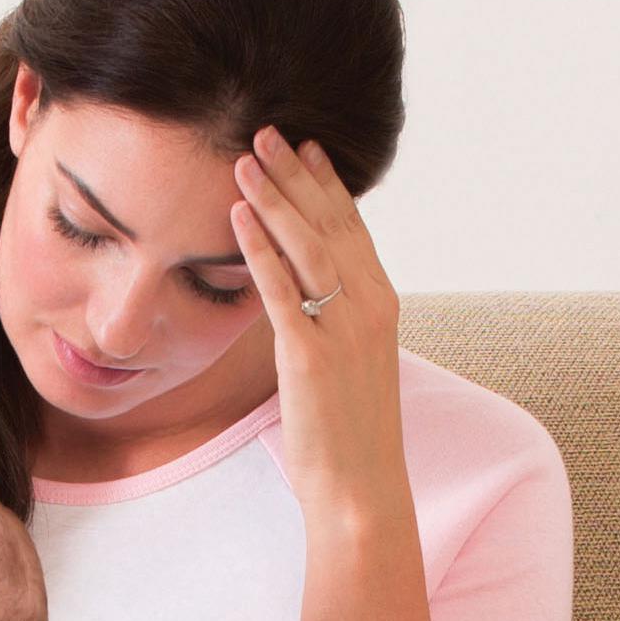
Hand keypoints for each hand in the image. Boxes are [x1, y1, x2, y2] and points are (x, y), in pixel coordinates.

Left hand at [223, 125, 409, 520]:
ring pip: (308, 246)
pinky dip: (259, 248)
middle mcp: (370, 307)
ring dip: (274, 198)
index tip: (306, 149)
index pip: (353, 229)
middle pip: (331, 224)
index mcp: (382, 304)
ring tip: (244, 160)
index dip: (327, 186)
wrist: (360, 487)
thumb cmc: (348, 433)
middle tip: (267, 132)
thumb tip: (305, 294)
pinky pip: (282, 289)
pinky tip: (237, 217)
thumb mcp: (350, 363)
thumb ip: (334, 320)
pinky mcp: (312, 354)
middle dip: (297, 176)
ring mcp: (344, 329)